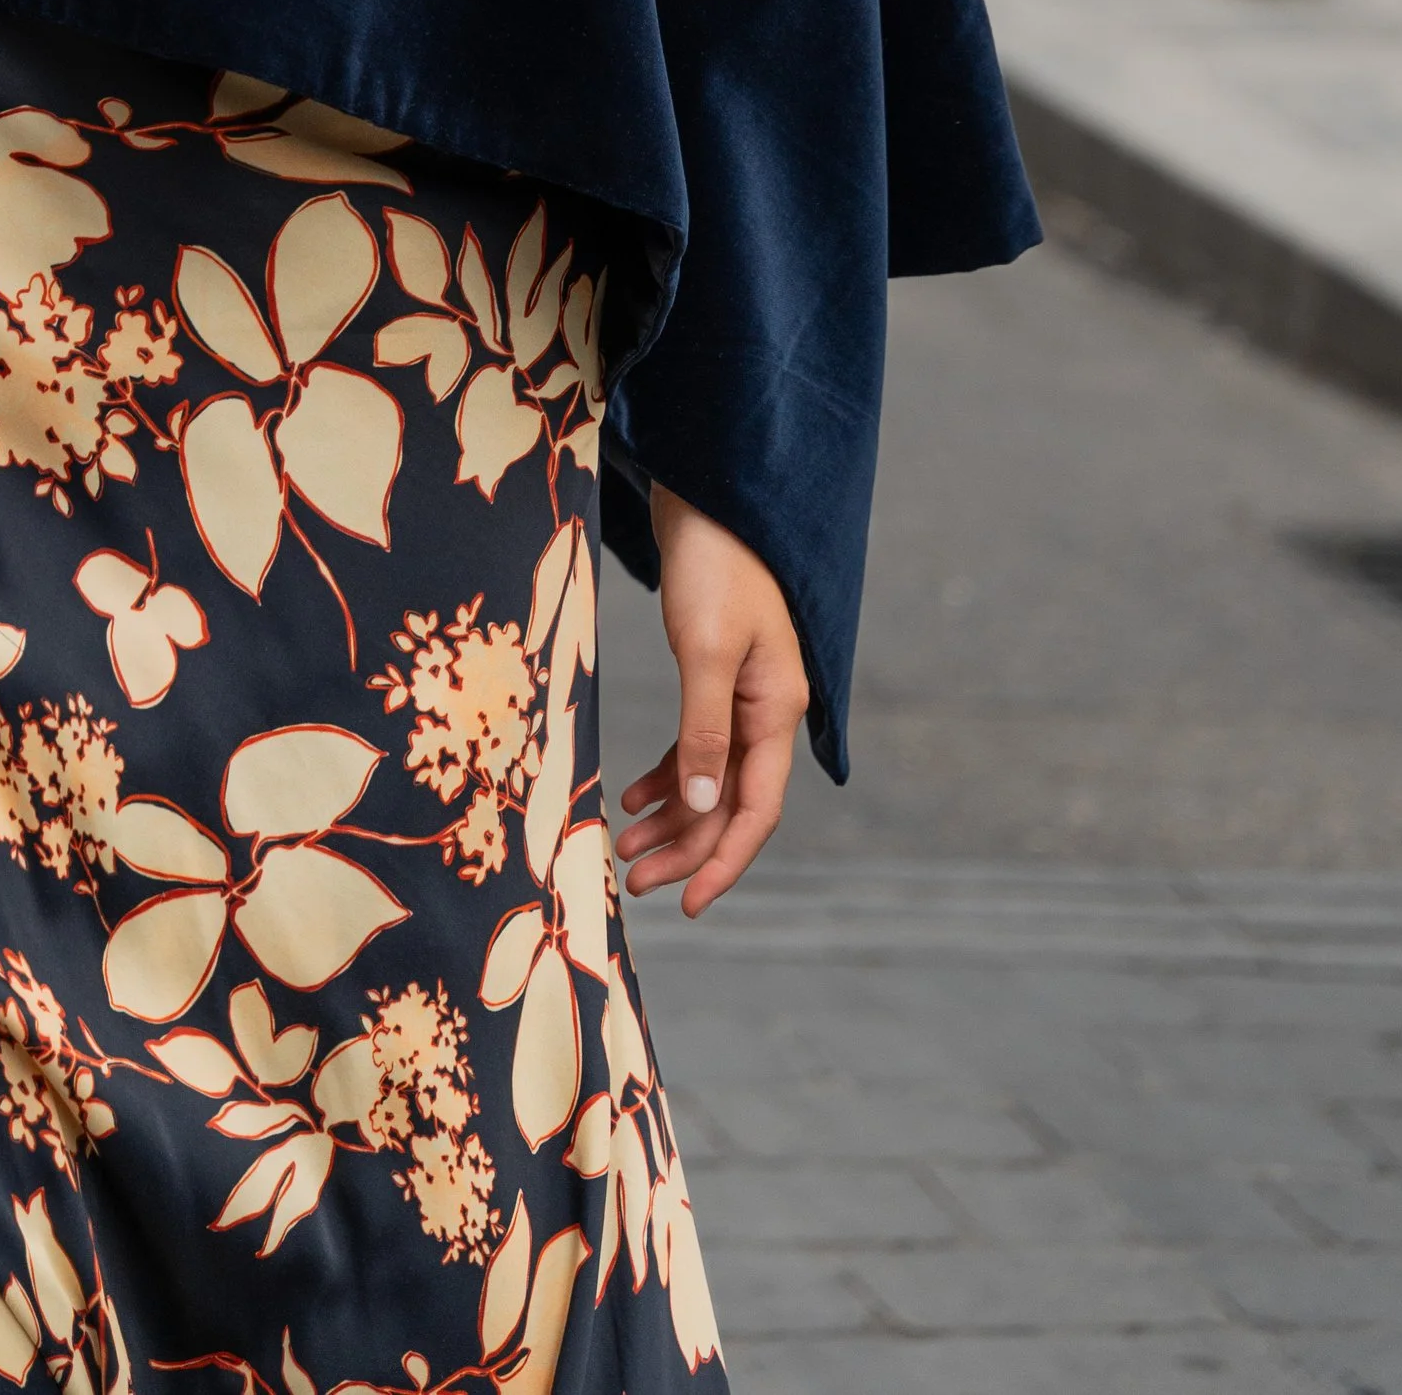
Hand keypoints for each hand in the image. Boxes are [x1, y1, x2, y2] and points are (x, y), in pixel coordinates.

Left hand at [615, 486, 808, 916]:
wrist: (706, 498)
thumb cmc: (714, 566)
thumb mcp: (707, 650)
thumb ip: (704, 729)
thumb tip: (697, 806)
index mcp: (776, 710)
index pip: (756, 809)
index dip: (724, 861)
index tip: (689, 904)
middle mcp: (766, 711)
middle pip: (731, 803)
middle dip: (687, 847)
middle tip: (634, 882)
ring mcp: (743, 694)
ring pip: (710, 779)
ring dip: (672, 817)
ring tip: (626, 848)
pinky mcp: (714, 675)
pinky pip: (695, 745)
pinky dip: (666, 773)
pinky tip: (634, 792)